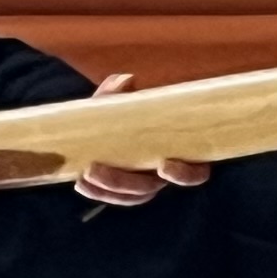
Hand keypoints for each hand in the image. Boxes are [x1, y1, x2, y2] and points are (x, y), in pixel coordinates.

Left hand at [74, 73, 211, 207]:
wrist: (108, 120)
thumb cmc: (130, 109)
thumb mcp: (126, 100)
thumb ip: (121, 92)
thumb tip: (127, 81)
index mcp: (180, 154)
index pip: (196, 174)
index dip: (184, 175)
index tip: (164, 165)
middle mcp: (162, 174)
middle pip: (148, 189)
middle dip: (121, 183)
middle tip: (94, 168)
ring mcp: (143, 184)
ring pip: (129, 196)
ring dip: (105, 189)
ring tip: (84, 176)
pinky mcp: (122, 189)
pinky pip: (111, 196)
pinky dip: (96, 192)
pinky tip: (80, 184)